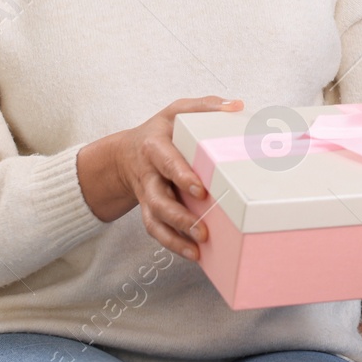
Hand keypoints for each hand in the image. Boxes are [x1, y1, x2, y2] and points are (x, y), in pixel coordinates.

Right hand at [76, 94, 241, 260]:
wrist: (125, 155)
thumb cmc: (160, 132)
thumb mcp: (176, 112)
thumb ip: (203, 106)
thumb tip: (236, 105)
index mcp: (155, 148)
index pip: (167, 162)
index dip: (181, 175)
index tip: (199, 189)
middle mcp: (149, 175)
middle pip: (157, 200)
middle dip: (178, 216)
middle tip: (203, 228)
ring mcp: (148, 196)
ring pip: (154, 221)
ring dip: (175, 237)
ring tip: (199, 248)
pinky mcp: (150, 212)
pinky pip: (157, 231)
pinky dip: (173, 245)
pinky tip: (194, 255)